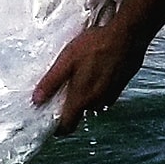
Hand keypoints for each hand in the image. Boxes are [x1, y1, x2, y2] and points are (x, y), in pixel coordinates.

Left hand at [33, 20, 146, 134]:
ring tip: (84, 72)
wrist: (127, 35)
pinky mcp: (122, 85)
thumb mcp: (67, 60)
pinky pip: (107, 93)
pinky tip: (99, 68)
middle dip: (73, 104)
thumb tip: (37, 99)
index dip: (58, 128)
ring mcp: (112, 94)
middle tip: (67, 85)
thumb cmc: (98, 45)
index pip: (68, 126)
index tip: (52, 123)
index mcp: (82, 98)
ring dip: (88, 94)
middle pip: (81, 113)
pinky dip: (101, 86)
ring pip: (95, 102)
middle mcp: (98, 100)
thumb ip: (51, 82)